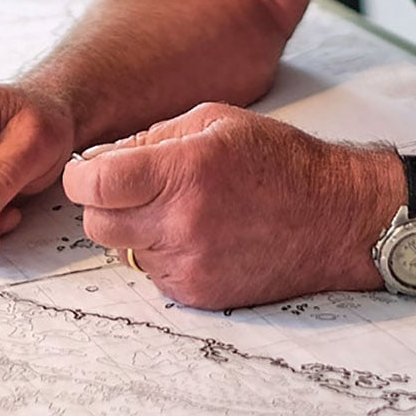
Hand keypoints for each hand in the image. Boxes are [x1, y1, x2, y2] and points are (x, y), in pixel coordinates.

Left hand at [62, 103, 388, 308]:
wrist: (334, 220)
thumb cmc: (279, 163)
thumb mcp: (215, 121)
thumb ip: (151, 138)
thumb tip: (102, 159)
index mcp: (182, 173)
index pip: (90, 186)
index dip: (81, 176)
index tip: (91, 173)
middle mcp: (181, 225)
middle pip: (96, 225)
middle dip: (105, 205)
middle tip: (137, 191)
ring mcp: (190, 266)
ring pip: (126, 251)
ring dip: (139, 231)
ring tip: (185, 212)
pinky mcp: (199, 294)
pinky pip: (155, 275)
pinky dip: (165, 255)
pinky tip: (203, 237)